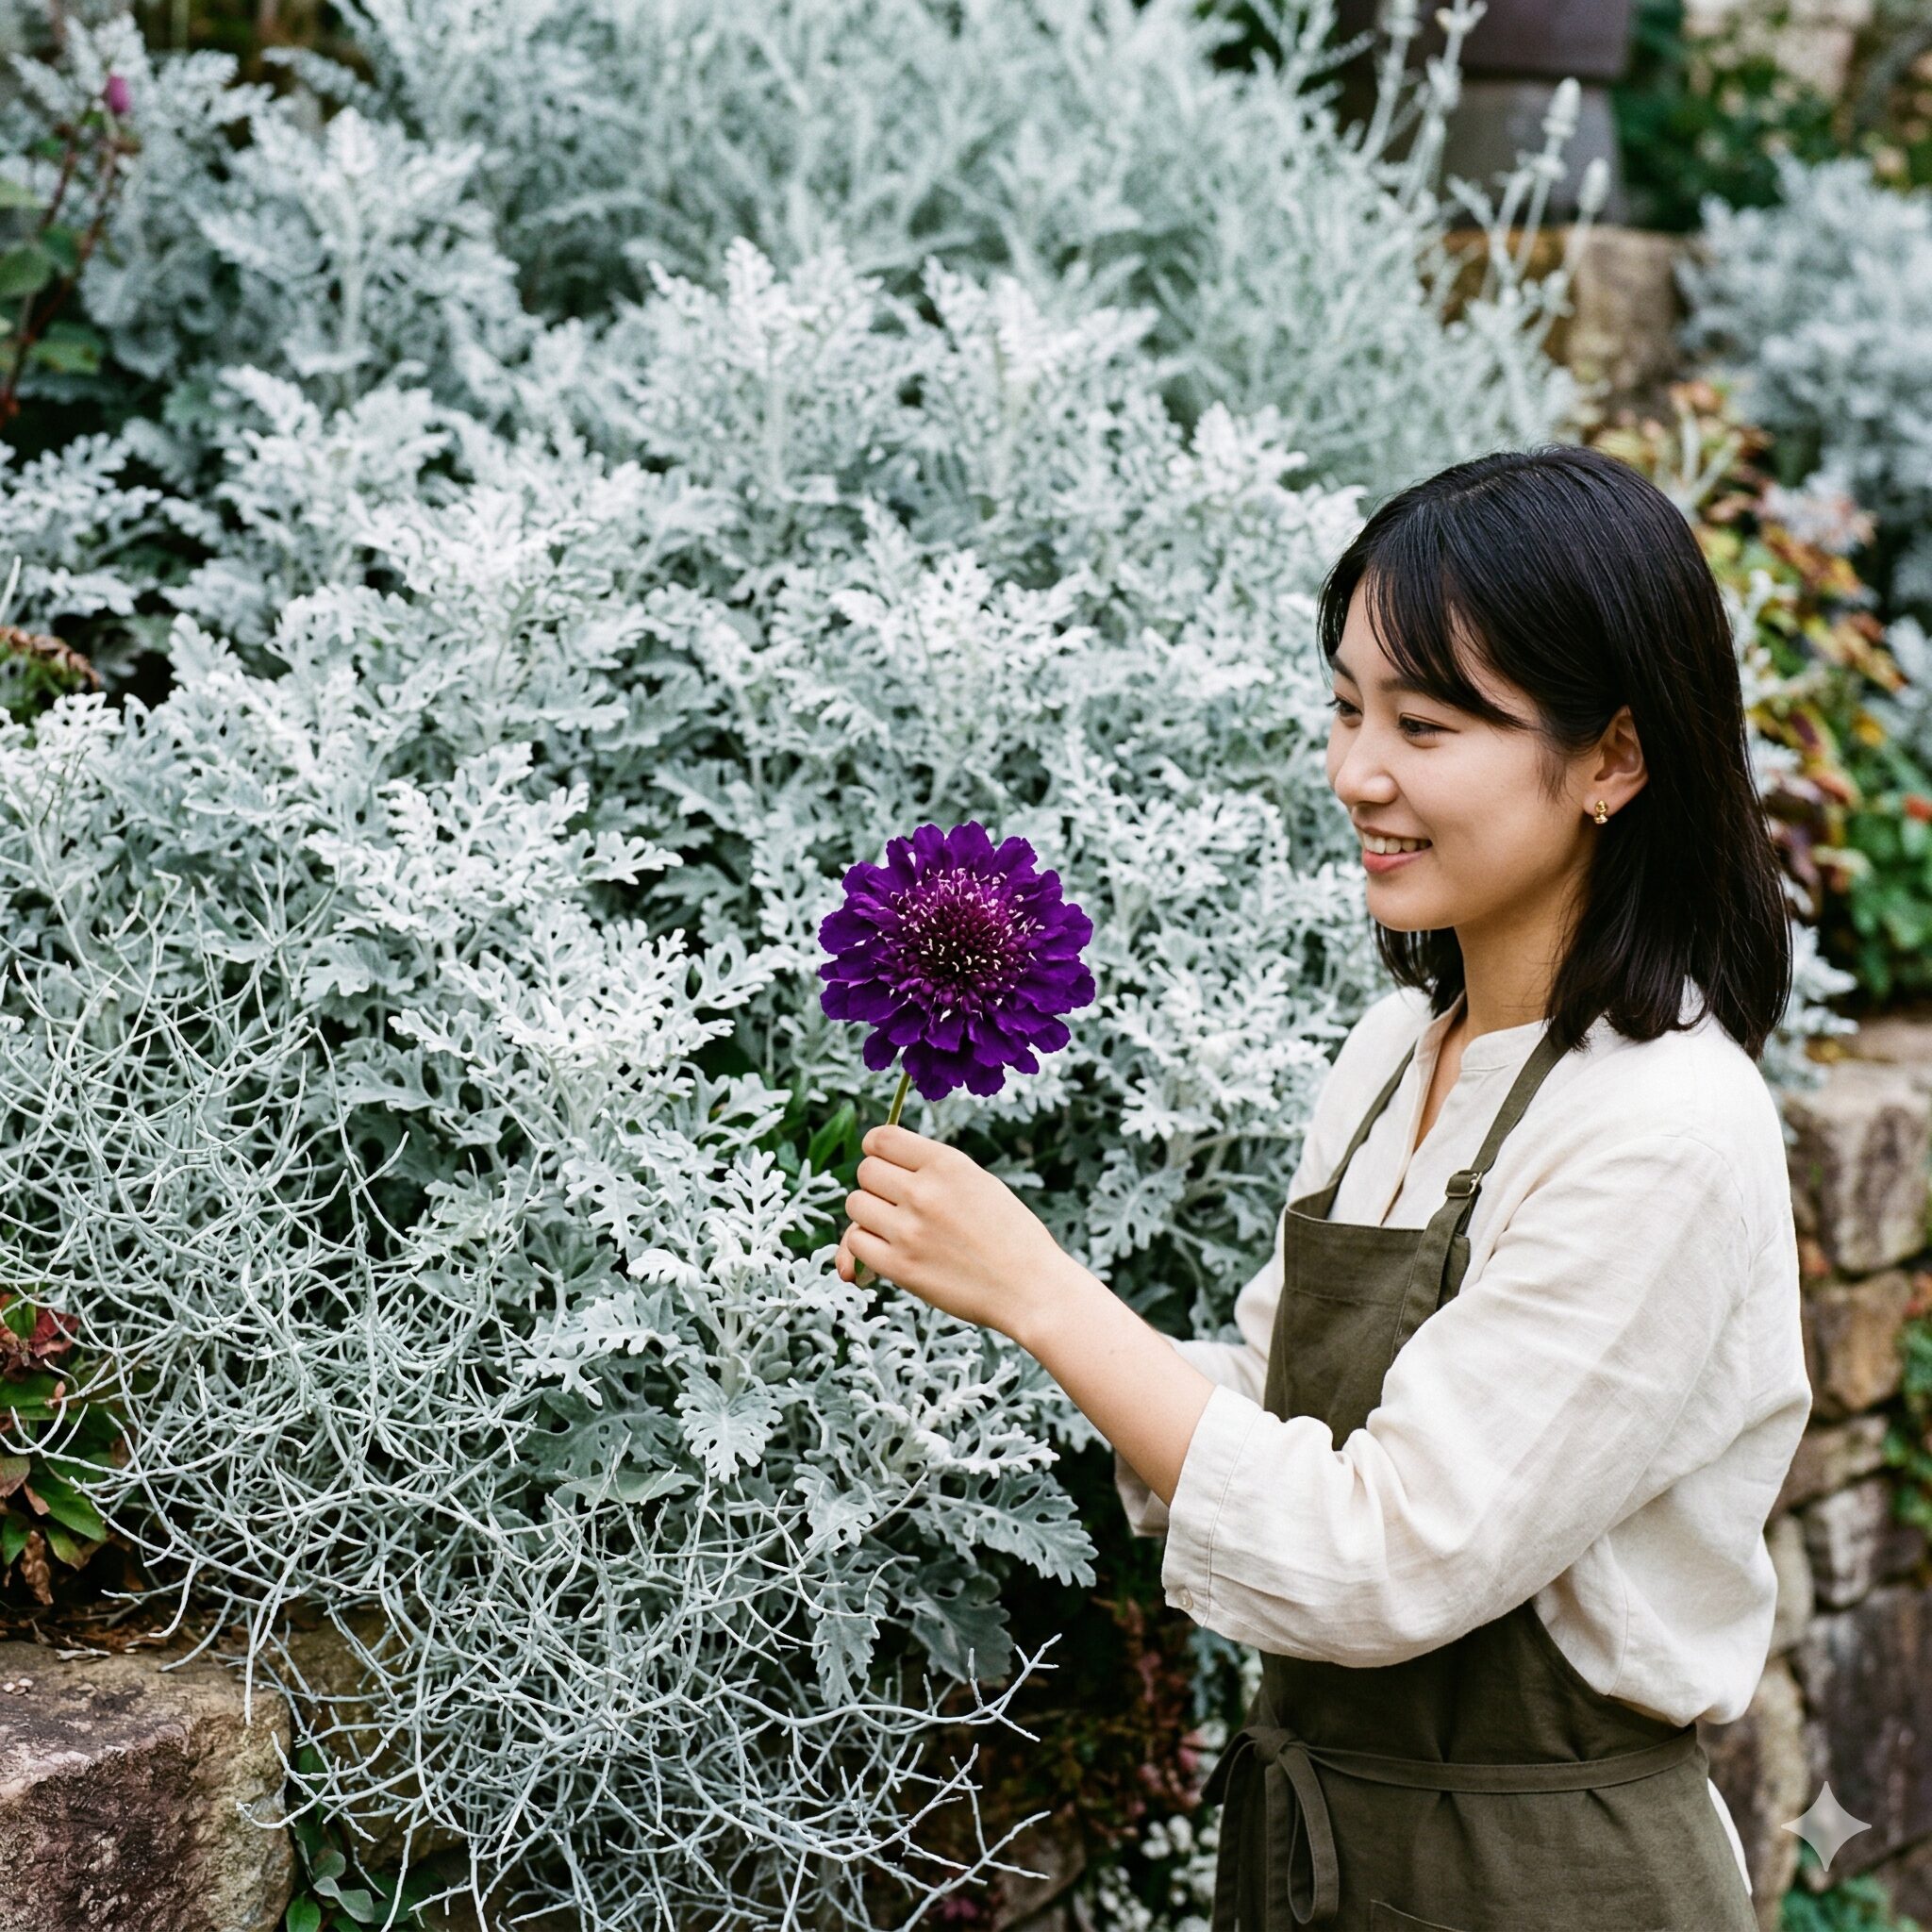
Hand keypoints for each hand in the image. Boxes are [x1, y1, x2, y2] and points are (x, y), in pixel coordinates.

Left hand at [835, 1123, 1083, 1345]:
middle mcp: (923, 1191)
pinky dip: (863, 1248)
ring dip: (869, 1216)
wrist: (1031, 1288)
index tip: (884, 1163)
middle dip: (876, 1185)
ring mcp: (908, 1230)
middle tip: (897, 1203)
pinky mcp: (900, 1267)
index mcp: (947, 1164)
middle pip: (865, 1171)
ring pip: (856, 1205)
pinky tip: (886, 1254)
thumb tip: (881, 1165)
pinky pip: (856, 1243)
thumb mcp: (979, 1183)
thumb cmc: (1011, 1237)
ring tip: (894, 1229)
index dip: (876, 1149)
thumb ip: (934, 1171)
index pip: (882, 1138)